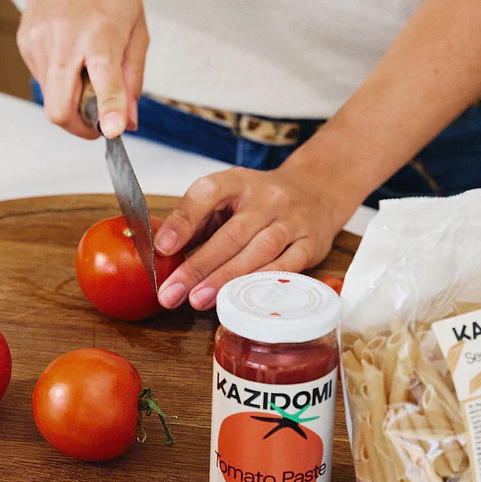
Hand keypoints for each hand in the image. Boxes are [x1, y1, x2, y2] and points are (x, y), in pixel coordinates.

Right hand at [17, 0, 147, 139]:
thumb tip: (127, 122)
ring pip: (50, 98)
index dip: (107, 110)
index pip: (103, 80)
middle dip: (79, 127)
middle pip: (59, 109)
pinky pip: (42, 79)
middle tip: (98, 120)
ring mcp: (38, 41)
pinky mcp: (24, 42)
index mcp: (100, 33)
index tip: (111, 132)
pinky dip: (59, 79)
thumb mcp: (137, 29)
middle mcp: (64, 39)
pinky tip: (70, 51)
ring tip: (87, 65)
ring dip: (70, 98)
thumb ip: (132, 79)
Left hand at [154, 157, 353, 310]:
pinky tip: (240, 299)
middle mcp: (268, 198)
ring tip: (198, 300)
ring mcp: (292, 221)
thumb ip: (197, 220)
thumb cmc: (261, 200)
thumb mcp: (228, 196)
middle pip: (232, 234)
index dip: (184, 220)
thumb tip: (162, 254)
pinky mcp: (311, 244)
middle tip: (172, 293)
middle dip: (199, 267)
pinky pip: (287, 268)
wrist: (317, 191)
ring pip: (259, 251)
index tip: (163, 247)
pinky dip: (261, 284)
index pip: (208, 193)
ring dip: (226, 279)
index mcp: (239, 181)